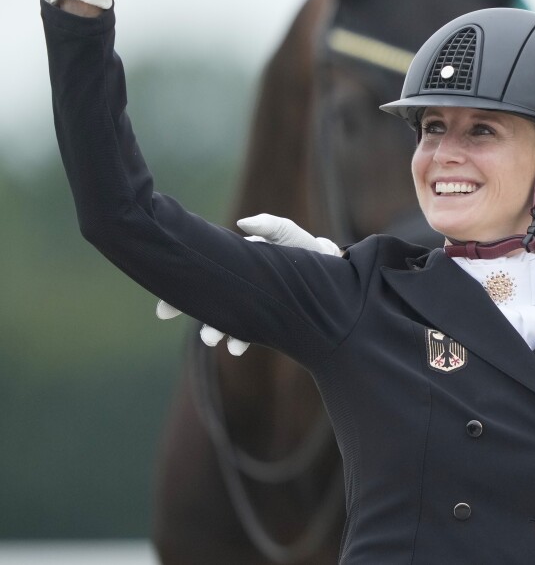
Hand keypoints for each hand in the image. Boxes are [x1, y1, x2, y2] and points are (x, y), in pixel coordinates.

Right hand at [152, 215, 339, 356]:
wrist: (334, 273)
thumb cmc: (307, 250)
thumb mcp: (289, 234)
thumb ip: (270, 226)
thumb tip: (242, 223)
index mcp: (241, 267)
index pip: (206, 279)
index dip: (182, 295)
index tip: (163, 311)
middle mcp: (244, 289)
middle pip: (213, 305)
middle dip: (199, 318)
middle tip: (192, 327)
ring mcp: (256, 307)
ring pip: (229, 322)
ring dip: (218, 331)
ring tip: (212, 339)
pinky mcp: (271, 322)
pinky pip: (251, 333)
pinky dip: (241, 341)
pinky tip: (237, 348)